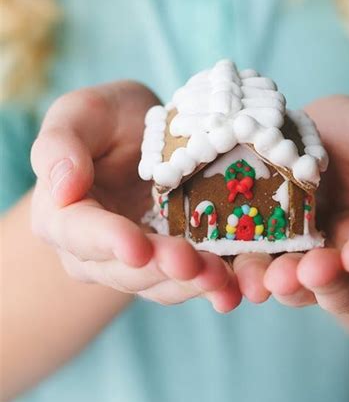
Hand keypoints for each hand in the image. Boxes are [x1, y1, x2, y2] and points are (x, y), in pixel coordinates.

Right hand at [31, 81, 240, 312]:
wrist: (143, 134)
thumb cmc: (105, 120)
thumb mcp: (80, 113)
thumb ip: (60, 144)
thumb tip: (62, 187)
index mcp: (62, 215)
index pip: (80, 233)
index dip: (108, 241)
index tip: (136, 247)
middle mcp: (93, 252)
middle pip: (124, 269)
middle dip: (159, 268)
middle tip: (190, 263)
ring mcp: (135, 263)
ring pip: (159, 284)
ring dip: (191, 284)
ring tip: (221, 279)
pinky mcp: (173, 264)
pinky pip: (191, 282)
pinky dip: (214, 287)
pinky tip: (237, 288)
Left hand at [234, 96, 348, 312]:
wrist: (302, 128)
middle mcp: (337, 260)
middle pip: (338, 288)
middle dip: (324, 282)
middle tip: (309, 271)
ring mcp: (292, 257)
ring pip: (287, 284)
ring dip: (276, 284)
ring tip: (265, 279)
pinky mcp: (251, 247)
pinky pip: (241, 265)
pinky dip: (230, 273)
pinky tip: (217, 270)